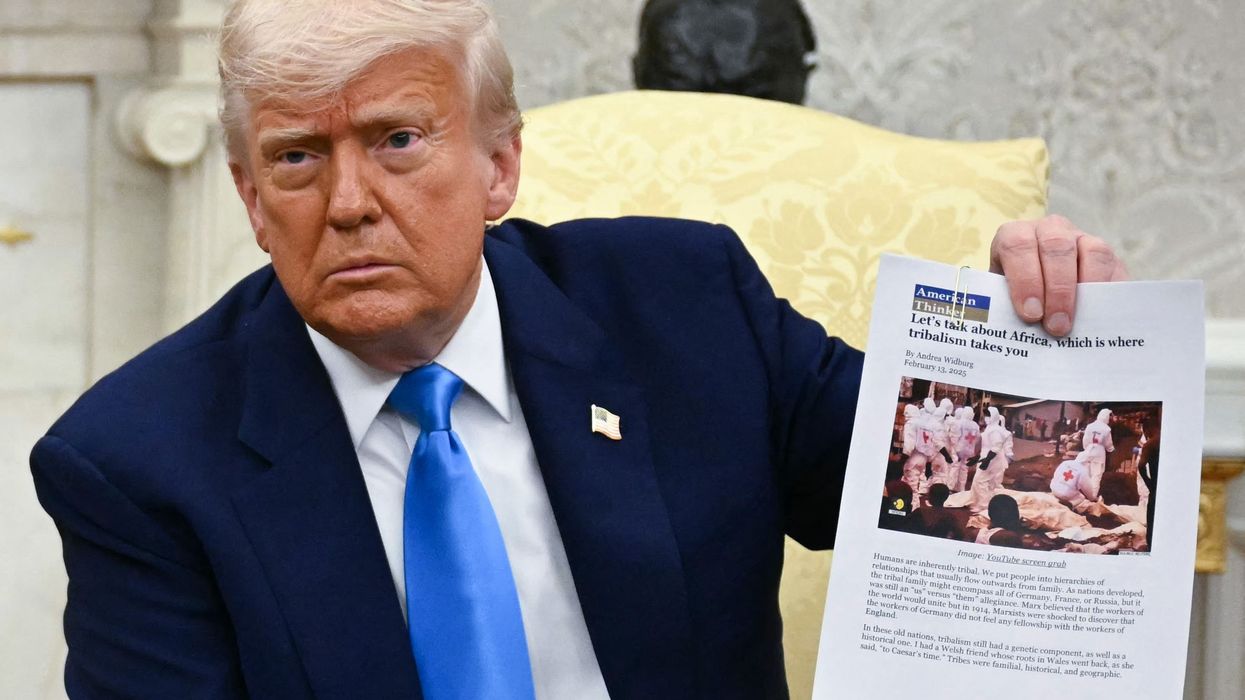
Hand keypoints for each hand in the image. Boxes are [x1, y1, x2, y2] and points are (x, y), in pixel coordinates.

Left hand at [989, 215, 1128, 336]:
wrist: (1041, 293)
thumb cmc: (1019, 299)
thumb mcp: (1005, 299)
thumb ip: (1008, 309)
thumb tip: (1017, 333)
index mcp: (1015, 236)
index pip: (1017, 246)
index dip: (1024, 279)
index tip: (1030, 314)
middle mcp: (1049, 230)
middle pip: (1056, 246)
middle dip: (1057, 290)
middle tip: (1056, 326)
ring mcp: (1080, 237)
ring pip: (1091, 251)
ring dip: (1084, 290)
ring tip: (1077, 323)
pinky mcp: (1105, 253)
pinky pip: (1112, 265)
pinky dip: (1105, 291)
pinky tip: (1098, 316)